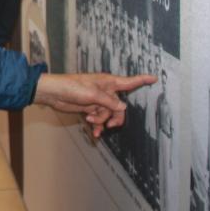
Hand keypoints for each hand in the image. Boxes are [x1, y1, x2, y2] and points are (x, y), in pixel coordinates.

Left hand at [34, 73, 156, 137]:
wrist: (54, 93)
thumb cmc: (72, 87)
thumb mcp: (93, 94)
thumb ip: (109, 102)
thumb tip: (123, 107)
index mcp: (108, 82)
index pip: (129, 82)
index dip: (142, 80)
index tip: (154, 78)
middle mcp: (105, 90)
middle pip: (119, 106)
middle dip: (115, 116)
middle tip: (111, 124)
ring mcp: (98, 99)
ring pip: (108, 114)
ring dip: (102, 120)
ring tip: (92, 120)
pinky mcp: (90, 107)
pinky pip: (100, 118)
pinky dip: (98, 125)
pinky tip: (95, 132)